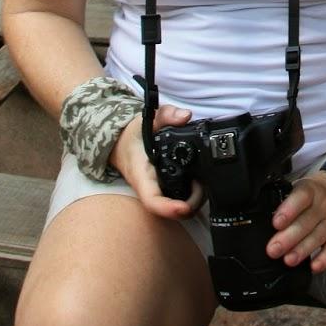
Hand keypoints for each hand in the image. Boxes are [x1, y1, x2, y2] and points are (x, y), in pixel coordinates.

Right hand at [109, 103, 205, 219]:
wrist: (120, 144)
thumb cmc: (132, 136)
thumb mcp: (146, 120)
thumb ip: (165, 115)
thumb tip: (184, 116)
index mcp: (142, 176)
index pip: (152, 200)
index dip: (168, 208)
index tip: (184, 208)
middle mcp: (149, 190)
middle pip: (169, 210)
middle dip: (190, 204)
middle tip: (204, 185)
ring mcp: (156, 192)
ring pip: (175, 209)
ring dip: (193, 200)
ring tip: (204, 181)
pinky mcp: (163, 191)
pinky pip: (177, 200)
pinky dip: (191, 195)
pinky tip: (199, 180)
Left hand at [267, 171, 325, 273]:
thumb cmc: (315, 193)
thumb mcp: (300, 188)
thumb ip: (286, 202)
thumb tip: (265, 220)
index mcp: (311, 191)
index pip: (301, 198)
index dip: (288, 211)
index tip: (276, 223)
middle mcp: (324, 206)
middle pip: (306, 223)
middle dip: (288, 238)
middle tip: (273, 250)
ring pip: (317, 237)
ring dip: (302, 250)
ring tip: (288, 260)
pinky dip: (325, 259)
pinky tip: (314, 267)